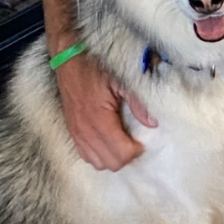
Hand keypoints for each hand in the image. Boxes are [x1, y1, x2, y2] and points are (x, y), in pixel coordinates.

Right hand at [54, 50, 156, 170]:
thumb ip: (138, 103)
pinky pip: (85, 155)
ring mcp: (76, 133)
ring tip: (124, 141)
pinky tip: (109, 141)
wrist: (70, 59)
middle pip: (111, 164)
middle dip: (127, 156)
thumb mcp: (122, 79)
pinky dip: (99, 154)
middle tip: (136, 141)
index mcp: (99, 119)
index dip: (136, 150)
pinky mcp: (72, 131)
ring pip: (97, 163)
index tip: (143, 139)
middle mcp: (85, 131)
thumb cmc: (97, 66)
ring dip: (113, 157)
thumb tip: (153, 123)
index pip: (121, 153)